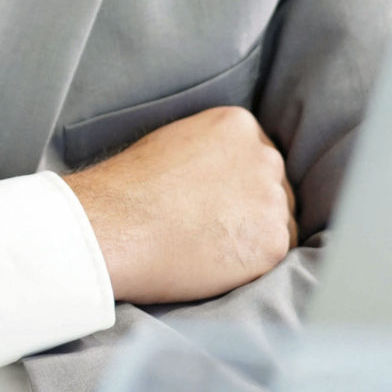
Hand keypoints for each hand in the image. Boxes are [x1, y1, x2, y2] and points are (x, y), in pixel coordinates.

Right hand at [61, 105, 295, 304]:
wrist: (114, 226)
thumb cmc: (128, 188)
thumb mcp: (174, 143)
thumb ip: (211, 151)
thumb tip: (222, 175)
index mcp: (239, 125)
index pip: (257, 158)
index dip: (238, 186)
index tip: (219, 205)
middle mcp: (264, 156)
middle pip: (274, 189)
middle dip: (251, 211)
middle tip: (215, 232)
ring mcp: (272, 199)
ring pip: (278, 224)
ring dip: (253, 238)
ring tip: (209, 249)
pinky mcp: (272, 242)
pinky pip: (274, 257)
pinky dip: (250, 266)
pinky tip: (216, 264)